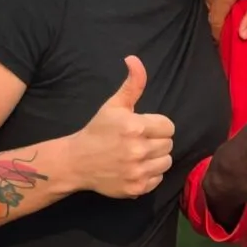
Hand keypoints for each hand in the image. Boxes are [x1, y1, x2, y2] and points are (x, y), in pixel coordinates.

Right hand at [48, 56, 175, 199]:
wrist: (77, 162)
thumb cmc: (98, 130)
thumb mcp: (114, 105)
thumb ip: (132, 84)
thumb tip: (134, 59)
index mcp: (135, 126)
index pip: (169, 127)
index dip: (157, 126)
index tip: (143, 128)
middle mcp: (138, 150)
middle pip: (169, 144)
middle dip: (156, 141)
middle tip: (139, 141)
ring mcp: (138, 171)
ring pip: (166, 162)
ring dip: (156, 158)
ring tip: (138, 155)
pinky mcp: (137, 187)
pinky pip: (158, 179)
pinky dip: (150, 175)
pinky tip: (135, 168)